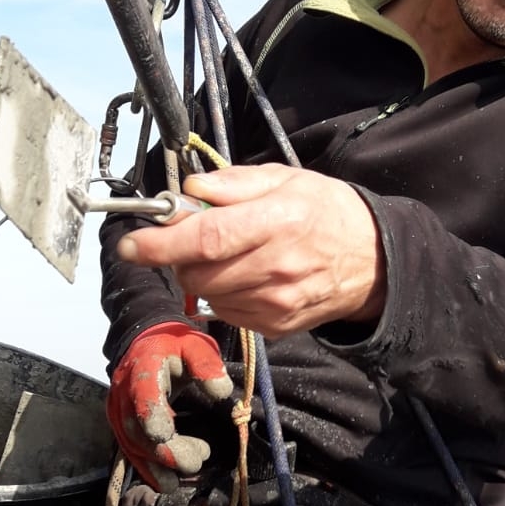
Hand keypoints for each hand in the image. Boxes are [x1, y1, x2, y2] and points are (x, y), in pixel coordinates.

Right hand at [106, 322, 233, 491]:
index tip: (164, 434)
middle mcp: (124, 390)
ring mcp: (120, 409)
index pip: (143, 391)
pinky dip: (147, 468)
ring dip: (156, 464)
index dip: (151, 413)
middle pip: (136, 426)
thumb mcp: (195, 345)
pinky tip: (166, 483)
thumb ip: (207, 365)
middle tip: (194, 462)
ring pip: (131, 443)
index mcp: (144, 365)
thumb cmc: (175, 345)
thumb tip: (222, 392)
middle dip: (162, 449)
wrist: (145, 341)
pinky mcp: (122, 423)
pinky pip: (130, 449)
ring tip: (181, 478)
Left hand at [115, 164, 386, 338]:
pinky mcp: (277, 326)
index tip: (130, 244)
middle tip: (190, 238)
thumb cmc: (328, 212)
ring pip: (208, 295)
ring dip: (201, 275)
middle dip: (177, 257)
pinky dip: (222, 295)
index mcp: (277, 221)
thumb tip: (190, 190)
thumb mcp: (288, 179)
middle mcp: (276, 266)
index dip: (159, 244)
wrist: (374, 261)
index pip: (204, 238)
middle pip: (198, 271)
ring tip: (225, 256)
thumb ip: (234, 183)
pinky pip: (227, 313)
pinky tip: (243, 276)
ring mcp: (277, 302)